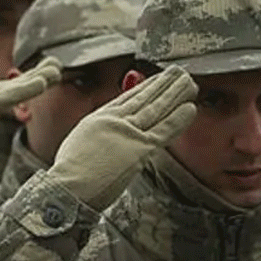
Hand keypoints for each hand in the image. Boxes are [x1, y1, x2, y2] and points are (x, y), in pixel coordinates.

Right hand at [44, 65, 197, 210]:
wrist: (70, 187)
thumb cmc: (70, 174)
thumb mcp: (80, 142)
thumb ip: (97, 131)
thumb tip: (106, 129)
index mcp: (99, 118)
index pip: (128, 98)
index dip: (146, 86)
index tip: (158, 79)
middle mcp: (115, 120)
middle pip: (145, 98)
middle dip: (163, 84)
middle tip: (178, 73)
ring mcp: (128, 132)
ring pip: (157, 108)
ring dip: (176, 94)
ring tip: (189, 83)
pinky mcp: (141, 148)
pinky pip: (165, 129)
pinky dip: (179, 118)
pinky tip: (190, 108)